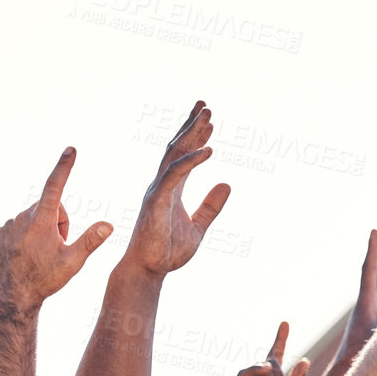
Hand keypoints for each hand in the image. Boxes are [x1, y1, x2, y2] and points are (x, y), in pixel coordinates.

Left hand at [0, 148, 112, 310]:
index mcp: (41, 221)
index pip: (56, 186)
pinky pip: (19, 226)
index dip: (64, 167)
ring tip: (40, 255)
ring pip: (35, 218)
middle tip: (57, 249)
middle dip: (59, 223)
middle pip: (51, 208)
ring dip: (42, 232)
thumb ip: (91, 240)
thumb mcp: (73, 263)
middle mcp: (22, 217)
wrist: (13, 296)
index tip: (70, 150)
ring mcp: (8, 224)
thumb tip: (108, 225)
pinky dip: (26, 236)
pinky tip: (26, 255)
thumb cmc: (45, 280)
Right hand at [123, 100, 230, 277]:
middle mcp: (163, 184)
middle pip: (178, 147)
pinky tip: (209, 150)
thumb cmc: (168, 251)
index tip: (210, 121)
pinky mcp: (157, 200)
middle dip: (191, 125)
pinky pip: (175, 174)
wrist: (150, 269)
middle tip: (206, 106)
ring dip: (191, 134)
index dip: (196, 137)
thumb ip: (211, 206)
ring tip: (208, 117)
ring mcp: (158, 190)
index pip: (184, 156)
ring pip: (175, 154)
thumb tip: (227, 184)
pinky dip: (192, 161)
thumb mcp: (199, 226)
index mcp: (172, 188)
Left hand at [338, 229, 376, 365]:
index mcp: (365, 304)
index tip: (376, 232)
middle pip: (373, 272)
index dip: (374, 251)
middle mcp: (366, 304)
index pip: (369, 271)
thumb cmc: (358, 359)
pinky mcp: (373, 322)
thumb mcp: (375, 342)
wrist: (344, 372)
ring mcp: (369, 313)